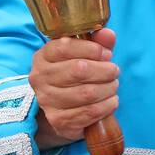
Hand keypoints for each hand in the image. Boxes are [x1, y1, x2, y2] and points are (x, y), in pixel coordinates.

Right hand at [29, 29, 117, 148]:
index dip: (92, 49)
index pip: (65, 47)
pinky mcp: (59, 120)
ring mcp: (47, 101)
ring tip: (113, 86)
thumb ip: (97, 43)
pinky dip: (107, 106)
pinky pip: (90, 112)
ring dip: (109, 89)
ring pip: (87, 93)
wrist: (63, 110)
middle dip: (105, 70)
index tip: (106, 54)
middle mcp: (40, 78)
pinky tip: (111, 101)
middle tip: (114, 71)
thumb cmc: (76, 76)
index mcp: (43, 57)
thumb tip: (108, 34)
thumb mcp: (86, 56)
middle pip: (79, 70)